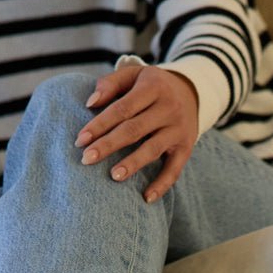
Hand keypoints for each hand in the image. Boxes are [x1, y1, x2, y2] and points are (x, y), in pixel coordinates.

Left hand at [76, 65, 199, 201]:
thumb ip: (111, 84)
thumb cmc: (152, 86)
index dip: (100, 124)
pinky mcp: (186, 148)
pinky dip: (162, 185)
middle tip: (86, 160)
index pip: (122, 108)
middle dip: (109, 145)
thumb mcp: (134, 74)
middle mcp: (169, 108)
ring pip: (152, 149)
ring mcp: (178, 130)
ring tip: (113, 176)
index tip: (80, 140)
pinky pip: (174, 169)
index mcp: (153, 87)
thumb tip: (90, 103)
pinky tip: (146, 198)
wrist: (192, 93)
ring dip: (132, 164)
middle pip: (134, 130)